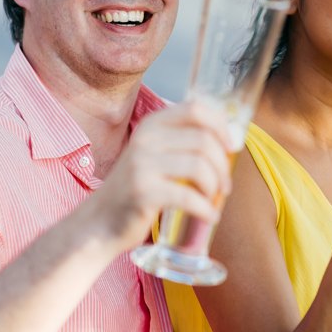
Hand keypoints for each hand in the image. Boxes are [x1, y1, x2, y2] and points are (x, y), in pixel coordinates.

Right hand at [94, 100, 234, 244]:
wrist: (100, 221)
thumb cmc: (137, 188)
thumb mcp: (153, 154)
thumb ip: (182, 142)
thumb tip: (230, 140)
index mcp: (151, 124)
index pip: (195, 109)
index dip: (221, 126)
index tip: (231, 147)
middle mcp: (145, 139)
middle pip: (203, 140)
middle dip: (222, 164)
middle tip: (225, 184)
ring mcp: (142, 165)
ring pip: (199, 166)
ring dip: (215, 185)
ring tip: (214, 198)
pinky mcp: (143, 192)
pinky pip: (188, 196)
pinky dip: (206, 209)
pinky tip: (209, 216)